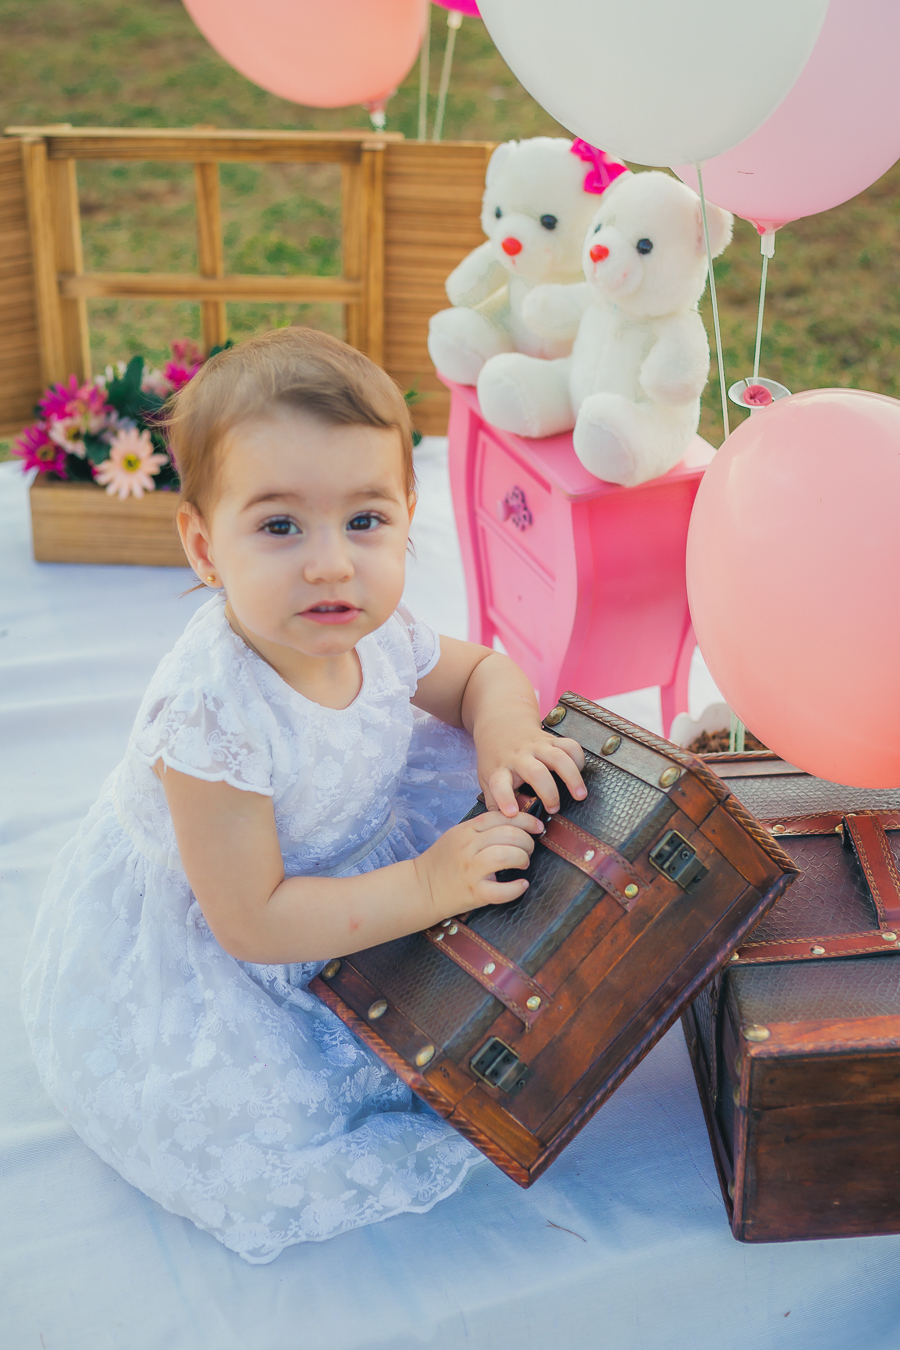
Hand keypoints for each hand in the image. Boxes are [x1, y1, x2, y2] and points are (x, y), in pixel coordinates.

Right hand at [414, 810, 544, 918]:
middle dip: (527, 840)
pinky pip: (500, 890)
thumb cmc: (442, 862)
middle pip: (507, 834)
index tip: (537, 826)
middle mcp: (468, 847)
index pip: (500, 817)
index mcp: (465, 830)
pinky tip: (521, 885)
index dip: (524, 819)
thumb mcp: (457, 836)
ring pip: (506, 856)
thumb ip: (480, 828)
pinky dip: (516, 888)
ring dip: (522, 858)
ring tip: (523, 863)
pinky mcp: (473, 893)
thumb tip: (514, 823)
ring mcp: (470, 870)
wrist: (420, 889)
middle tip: (529, 849)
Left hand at [479, 727, 586, 817]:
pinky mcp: (551, 740)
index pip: (499, 784)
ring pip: (558, 758)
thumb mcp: (487, 779)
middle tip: (554, 809)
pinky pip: (570, 746)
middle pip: (536, 773)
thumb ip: (495, 801)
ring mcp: (536, 747)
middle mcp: (519, 757)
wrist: (502, 724)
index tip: (512, 812)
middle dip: (548, 793)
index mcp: (500, 769)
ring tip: (580, 795)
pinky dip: (578, 759)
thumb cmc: (496, 758)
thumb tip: (510, 821)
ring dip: (571, 777)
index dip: (505, 799)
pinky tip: (579, 772)